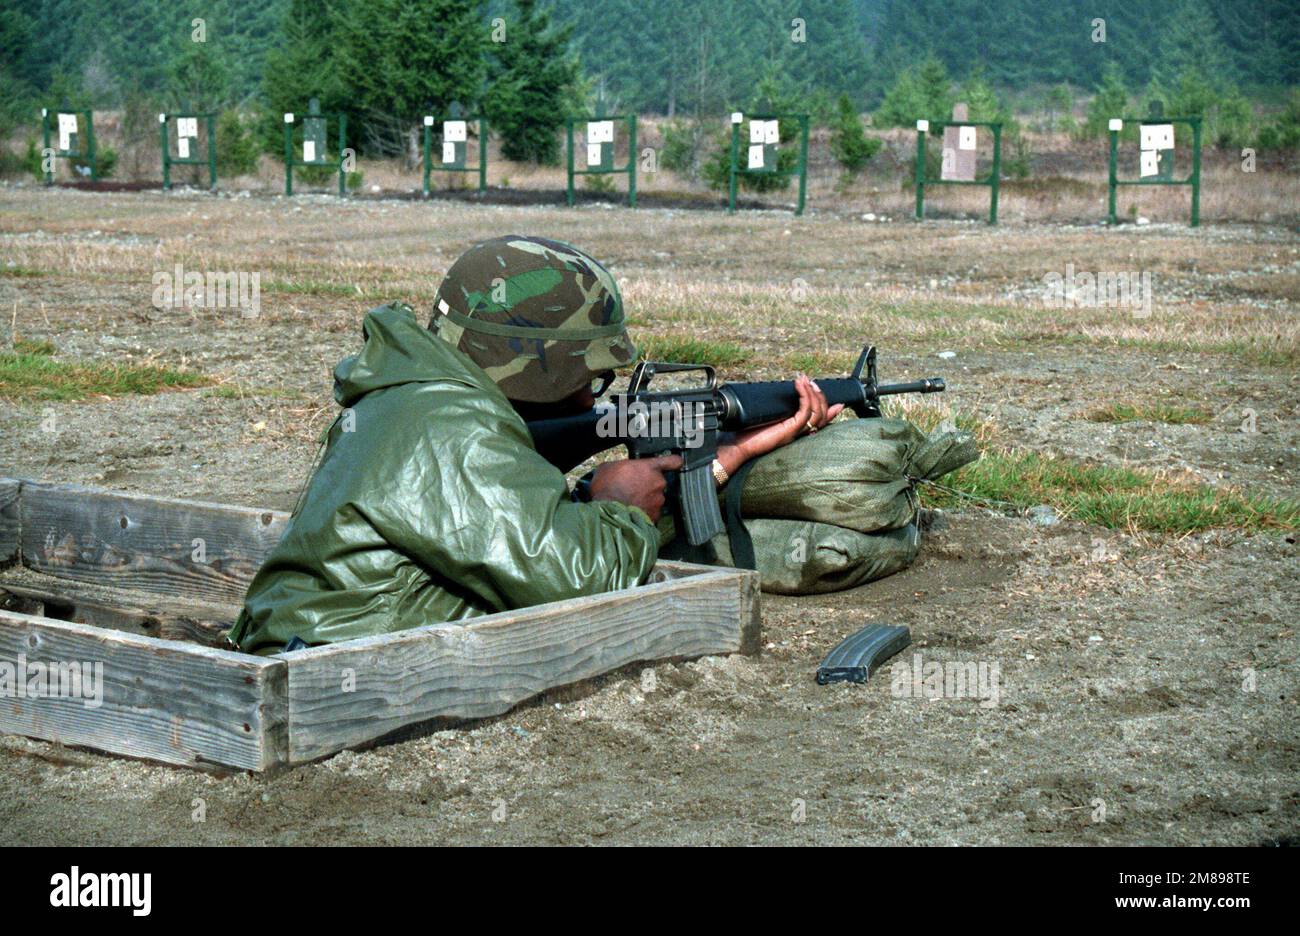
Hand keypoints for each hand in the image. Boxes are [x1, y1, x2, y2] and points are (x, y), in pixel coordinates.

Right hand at [589, 454, 682, 522]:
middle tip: (633, 489)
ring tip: (629, 503)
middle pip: (659, 482)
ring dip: (646, 500)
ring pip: (655, 499)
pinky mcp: (654, 516)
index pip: (672, 461)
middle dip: (648, 486)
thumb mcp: (609, 467)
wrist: (605, 512)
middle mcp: (658, 483)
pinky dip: (644, 513)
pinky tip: (631, 513)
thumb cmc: (605, 489)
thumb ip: (623, 466)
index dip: (674, 462)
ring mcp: (658, 501)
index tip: (675, 463)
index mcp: (649, 467)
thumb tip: (621, 470)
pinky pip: (651, 513)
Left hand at [717, 374, 842, 475]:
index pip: (820, 421)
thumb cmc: (749, 432)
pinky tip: (799, 387)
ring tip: (805, 381)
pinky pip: (804, 412)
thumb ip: (776, 408)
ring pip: (816, 412)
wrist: (738, 446)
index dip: (830, 411)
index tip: (835, 400)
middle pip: (822, 415)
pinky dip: (804, 397)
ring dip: (812, 393)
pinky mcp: (790, 430)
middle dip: (820, 396)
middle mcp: (799, 432)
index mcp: (796, 430)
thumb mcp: (767, 417)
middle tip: (811, 382)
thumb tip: (779, 395)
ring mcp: (796, 432)